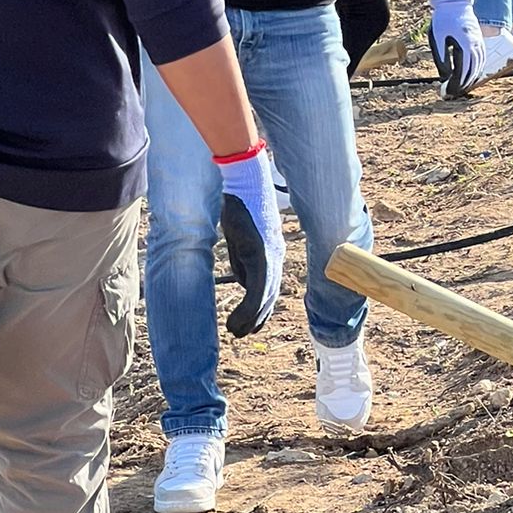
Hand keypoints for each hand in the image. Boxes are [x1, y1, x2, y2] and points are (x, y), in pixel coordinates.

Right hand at [217, 143, 285, 337]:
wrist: (242, 181)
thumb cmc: (240, 206)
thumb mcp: (242, 239)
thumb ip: (244, 260)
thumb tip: (244, 281)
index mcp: (272, 251)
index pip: (271, 286)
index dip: (261, 307)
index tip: (250, 323)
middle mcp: (276, 254)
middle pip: (270, 295)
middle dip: (257, 317)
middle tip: (242, 332)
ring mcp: (270, 254)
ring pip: (264, 296)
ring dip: (251, 318)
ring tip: (236, 331)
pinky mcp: (260, 252)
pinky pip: (257, 287)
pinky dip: (248, 309)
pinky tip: (236, 320)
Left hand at [430, 0, 486, 96]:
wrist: (455, 1)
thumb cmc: (443, 19)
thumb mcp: (437, 38)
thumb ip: (441, 58)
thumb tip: (446, 76)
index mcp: (463, 46)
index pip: (461, 71)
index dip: (456, 84)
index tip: (449, 92)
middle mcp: (474, 45)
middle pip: (471, 71)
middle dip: (463, 84)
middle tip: (455, 93)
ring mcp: (478, 42)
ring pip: (478, 65)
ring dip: (472, 77)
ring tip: (464, 86)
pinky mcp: (479, 39)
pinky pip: (482, 57)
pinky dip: (477, 67)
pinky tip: (472, 72)